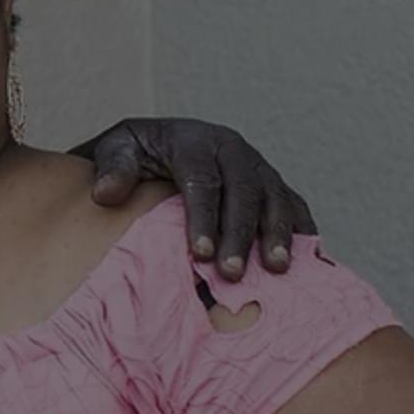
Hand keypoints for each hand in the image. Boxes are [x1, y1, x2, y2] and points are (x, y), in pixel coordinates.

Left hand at [83, 118, 315, 279]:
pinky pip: (294, 203)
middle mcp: (231, 149)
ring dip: (278, 233)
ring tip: (276, 269)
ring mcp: (256, 165)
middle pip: (244, 191)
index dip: (203, 216)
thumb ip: (112, 169)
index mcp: (193, 140)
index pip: (202, 179)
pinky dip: (302, 229)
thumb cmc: (132, 154)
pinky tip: (307, 258)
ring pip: (275, 197)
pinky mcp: (272, 183)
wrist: (154, 144)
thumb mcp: (115, 151)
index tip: (198, 253)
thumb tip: (106, 193)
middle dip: (240, 234)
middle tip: (231, 274)